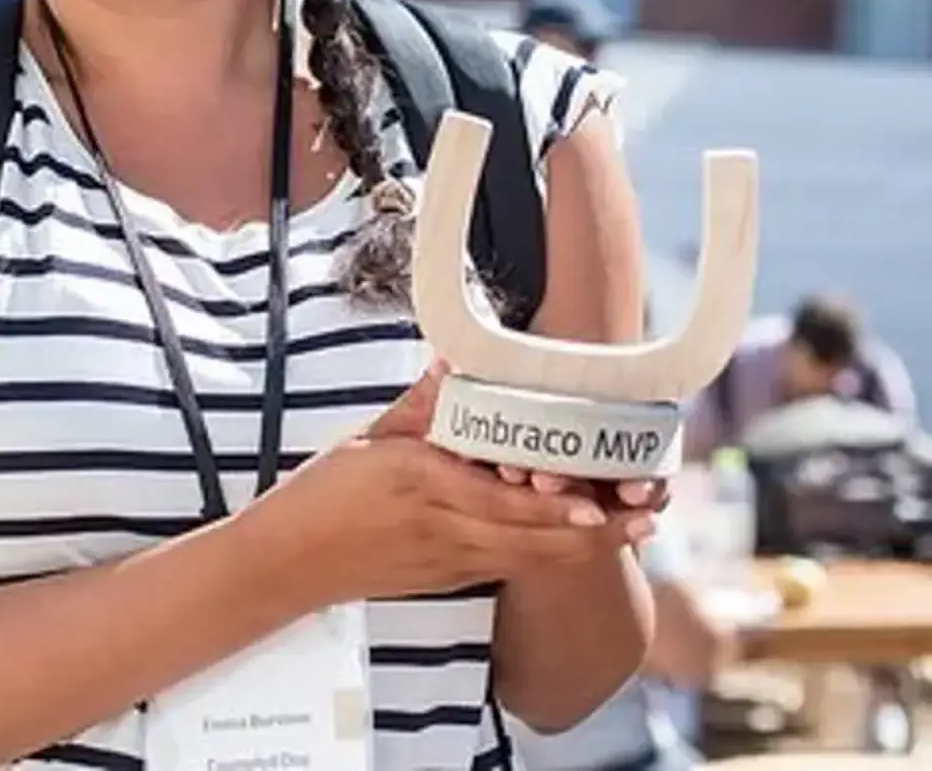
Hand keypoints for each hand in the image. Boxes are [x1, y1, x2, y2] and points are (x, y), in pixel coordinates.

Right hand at [263, 365, 647, 604]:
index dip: (554, 506)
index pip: (500, 501)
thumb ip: (420, 404)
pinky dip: (552, 554)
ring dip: (587, 546)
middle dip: (597, 529)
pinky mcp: (449, 578)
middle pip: (535, 539)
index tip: (597, 499)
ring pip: (533, 559)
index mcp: (421, 483)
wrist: (289, 561)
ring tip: (636, 526)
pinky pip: (511, 567)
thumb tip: (456, 358)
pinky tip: (584, 540)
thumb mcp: (368, 436)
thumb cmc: (324, 494)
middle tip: (648, 511)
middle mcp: (444, 529)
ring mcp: (450, 561)